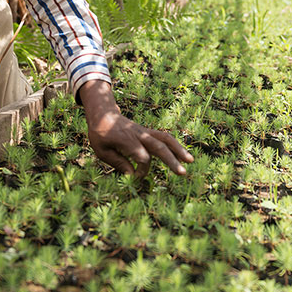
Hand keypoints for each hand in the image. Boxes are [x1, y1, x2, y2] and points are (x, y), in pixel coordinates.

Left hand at [78, 80, 192, 176]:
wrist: (104, 114)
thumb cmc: (100, 134)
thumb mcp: (102, 150)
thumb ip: (117, 162)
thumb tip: (133, 175)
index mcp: (125, 139)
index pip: (141, 155)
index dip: (141, 168)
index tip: (135, 176)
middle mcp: (139, 134)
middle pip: (159, 146)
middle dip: (172, 160)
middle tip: (182, 173)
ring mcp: (146, 132)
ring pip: (166, 138)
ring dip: (179, 149)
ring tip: (191, 160)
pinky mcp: (149, 133)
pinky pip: (165, 138)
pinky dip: (175, 146)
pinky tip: (183, 156)